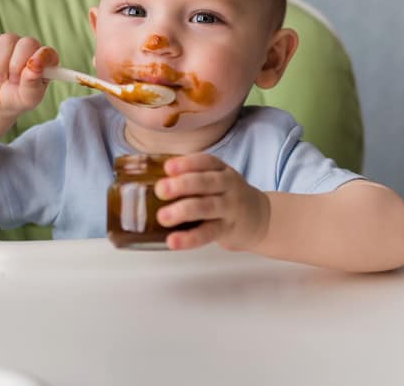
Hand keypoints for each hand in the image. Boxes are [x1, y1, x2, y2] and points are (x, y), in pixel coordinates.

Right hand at [0, 33, 58, 115]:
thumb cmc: (17, 98)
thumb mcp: (27, 98)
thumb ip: (32, 84)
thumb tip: (34, 68)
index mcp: (44, 62)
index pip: (47, 52)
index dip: (40, 58)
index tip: (31, 69)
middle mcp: (30, 49)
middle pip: (26, 43)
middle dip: (16, 64)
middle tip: (12, 81)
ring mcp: (11, 44)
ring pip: (6, 40)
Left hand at [154, 154, 269, 251]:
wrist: (258, 218)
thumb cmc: (225, 195)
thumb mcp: (214, 179)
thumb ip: (188, 177)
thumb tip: (144, 178)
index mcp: (221, 170)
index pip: (205, 162)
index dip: (186, 163)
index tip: (168, 167)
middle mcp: (228, 186)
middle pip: (206, 183)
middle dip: (182, 185)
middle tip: (161, 189)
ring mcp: (229, 208)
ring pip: (207, 207)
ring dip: (184, 211)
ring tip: (163, 217)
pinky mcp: (227, 229)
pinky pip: (208, 233)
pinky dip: (190, 238)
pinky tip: (174, 241)